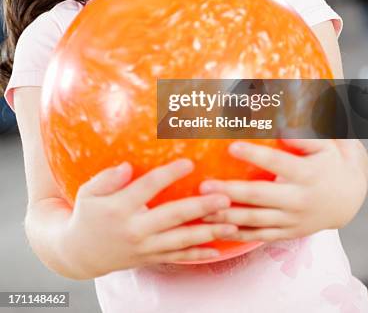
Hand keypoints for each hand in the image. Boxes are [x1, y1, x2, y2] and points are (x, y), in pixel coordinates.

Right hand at [64, 159, 237, 277]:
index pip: (148, 187)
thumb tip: (127, 166)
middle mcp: (134, 230)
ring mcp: (144, 247)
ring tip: (232, 223)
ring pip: (180, 240)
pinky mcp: (150, 258)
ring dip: (208, 232)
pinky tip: (217, 250)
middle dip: (200, 207)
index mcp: (119, 209)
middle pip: (172, 217)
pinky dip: (197, 255)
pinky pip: (177, 257)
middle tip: (224, 198)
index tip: (189, 162)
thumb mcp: (88, 192)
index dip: (169, 174)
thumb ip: (107, 178)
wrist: (80, 254)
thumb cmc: (87, 214)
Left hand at [199, 139, 367, 241]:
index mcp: (306, 174)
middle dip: (230, 191)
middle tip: (204, 185)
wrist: (347, 199)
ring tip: (202, 209)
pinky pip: (259, 236)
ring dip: (227, 215)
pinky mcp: (287, 233)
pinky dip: (237, 234)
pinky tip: (216, 230)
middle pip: (259, 196)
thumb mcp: (325, 144)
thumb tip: (282, 126)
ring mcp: (292, 219)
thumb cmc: (330, 162)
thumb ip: (304, 135)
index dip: (255, 156)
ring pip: (255, 220)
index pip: (277, 163)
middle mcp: (298, 199)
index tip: (232, 147)